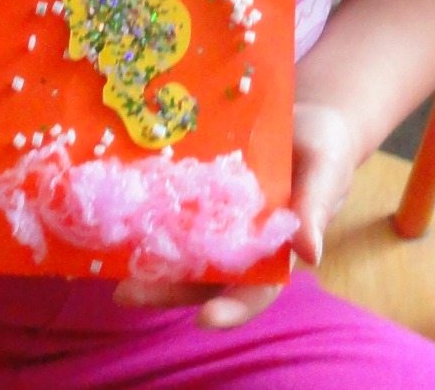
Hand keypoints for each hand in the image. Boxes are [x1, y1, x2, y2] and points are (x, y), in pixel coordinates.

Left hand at [114, 100, 358, 326]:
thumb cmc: (324, 149)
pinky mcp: (198, 191)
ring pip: (181, 251)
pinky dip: (149, 215)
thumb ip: (317, 206)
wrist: (305, 116)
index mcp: (276, 250)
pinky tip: (119, 212)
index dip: (232, 307)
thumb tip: (310, 253)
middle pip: (204, 279)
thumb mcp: (326, 170)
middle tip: (127, 294)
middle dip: (167, 290)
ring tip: (108, 265)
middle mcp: (241, 244)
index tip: (204, 319)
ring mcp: (216, 220)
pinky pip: (173, 209)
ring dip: (148, 261)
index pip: (256, 290)